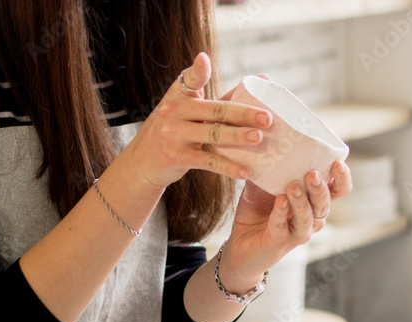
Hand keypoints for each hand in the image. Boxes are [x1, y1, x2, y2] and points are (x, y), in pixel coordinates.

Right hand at [120, 52, 272, 188]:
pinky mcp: (177, 157)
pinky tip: (245, 171)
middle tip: (267, 118)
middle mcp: (174, 112)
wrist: (144, 161)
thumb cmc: (176, 130)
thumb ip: (222, 98)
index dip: (198, 70)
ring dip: (237, 137)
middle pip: (215, 111)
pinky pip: (208, 161)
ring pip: (213, 135)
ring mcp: (174, 135)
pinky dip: (228, 167)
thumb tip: (265, 79)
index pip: (190, 79)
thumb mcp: (188, 110)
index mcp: (179, 95)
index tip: (203, 59)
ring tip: (258, 139)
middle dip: (242, 114)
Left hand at [216, 160, 352, 292]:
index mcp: (313, 201)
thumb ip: (272, 166)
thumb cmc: (257, 211)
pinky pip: (283, 227)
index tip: (338, 163)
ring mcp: (298, 232)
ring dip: (302, 201)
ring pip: (309, 218)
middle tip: (312, 173)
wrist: (240, 244)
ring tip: (293, 186)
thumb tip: (270, 137)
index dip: (343, 178)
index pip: (338, 190)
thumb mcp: (265, 183)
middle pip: (326, 203)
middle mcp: (312, 218)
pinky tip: (279, 202)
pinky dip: (281, 214)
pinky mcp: (280, 242)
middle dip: (321, 188)